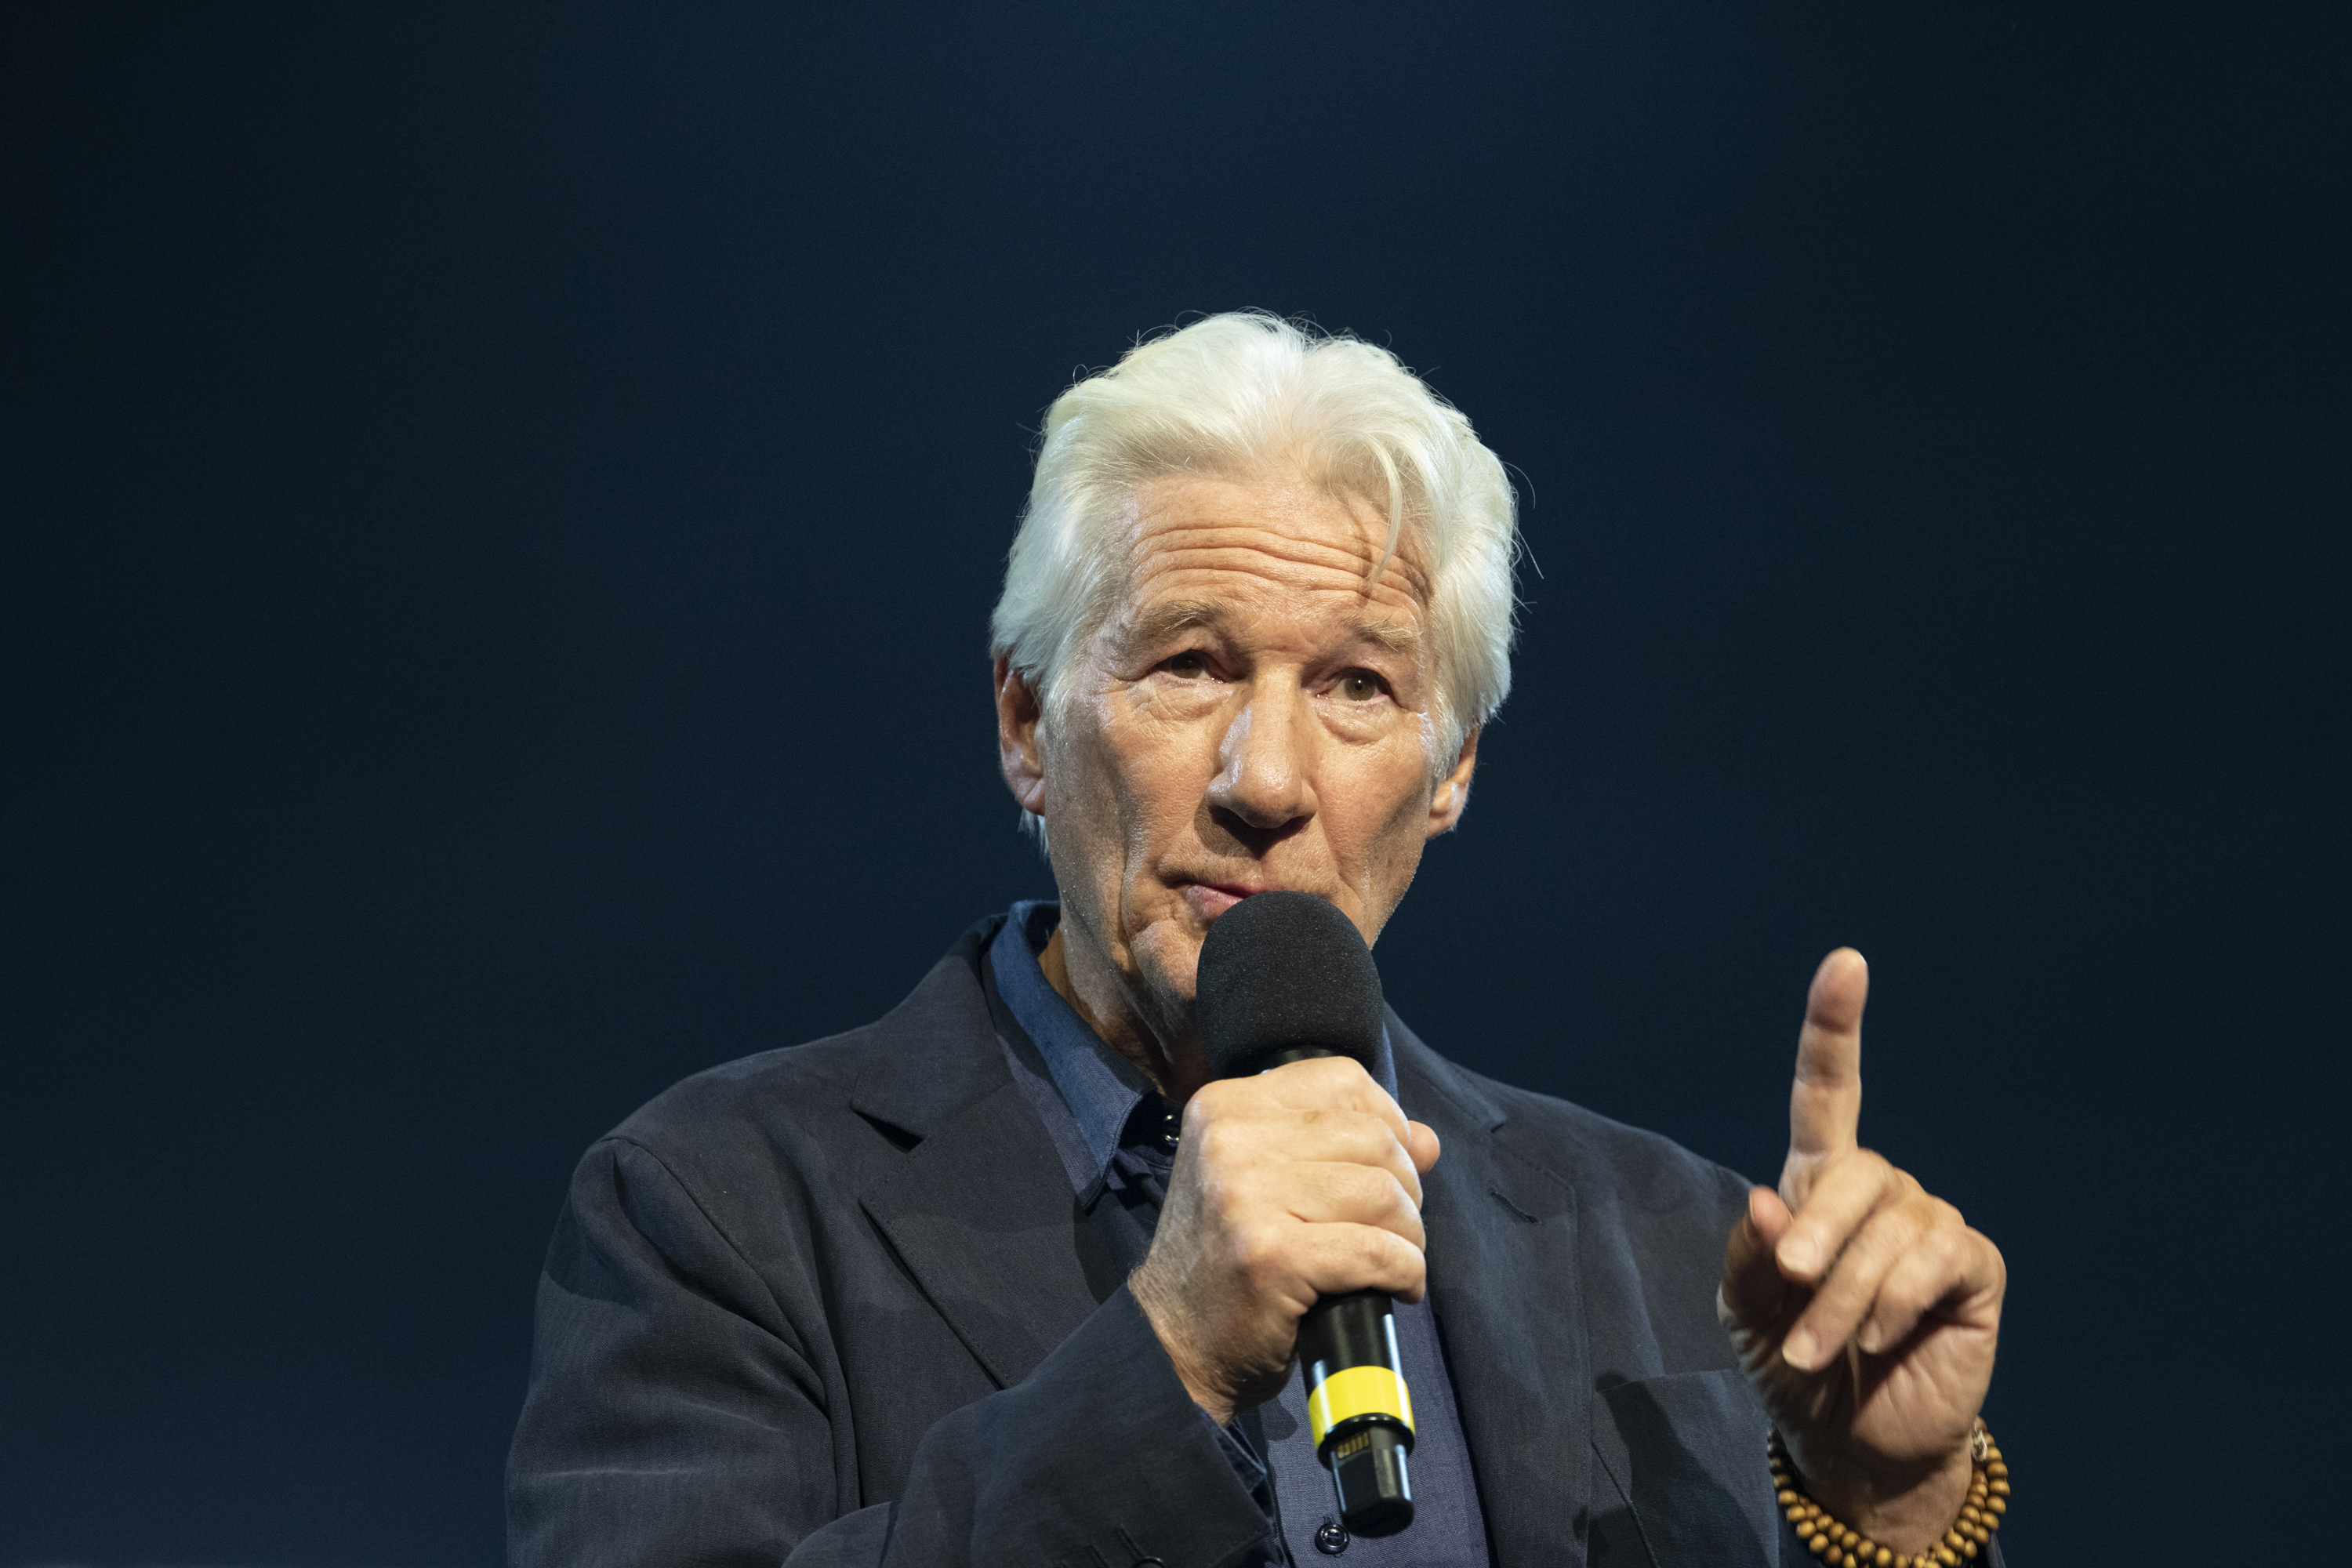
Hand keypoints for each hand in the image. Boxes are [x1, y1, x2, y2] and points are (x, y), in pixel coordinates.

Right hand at [1130, 1055, 1440, 1423]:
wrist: (1175, 1342)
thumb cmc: (1228, 1259)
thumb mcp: (1271, 1182)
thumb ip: (1344, 1148)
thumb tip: (1426, 1140)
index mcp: (1226, 1106)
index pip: (1345, 1081)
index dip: (1388, 1124)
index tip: (1386, 1170)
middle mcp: (1229, 1140)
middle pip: (1375, 1139)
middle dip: (1406, 1189)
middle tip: (1390, 1230)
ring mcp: (1245, 1196)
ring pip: (1384, 1193)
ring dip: (1409, 1236)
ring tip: (1391, 1261)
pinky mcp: (1268, 1256)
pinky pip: (1377, 1252)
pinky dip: (1405, 1273)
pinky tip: (1396, 1288)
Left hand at [1718, 950, 2005, 1553]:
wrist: (1852, 1439)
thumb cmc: (1793, 1362)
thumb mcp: (1748, 1313)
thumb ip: (1750, 1256)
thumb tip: (1767, 1199)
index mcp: (1817, 1184)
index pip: (1829, 1091)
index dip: (1836, 1026)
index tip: (1847, 964)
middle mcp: (1881, 1191)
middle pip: (1856, 1171)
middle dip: (1818, 1235)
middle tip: (1793, 1290)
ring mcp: (1932, 1225)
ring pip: (1890, 1230)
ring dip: (1847, 1297)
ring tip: (1825, 1348)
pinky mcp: (1972, 1269)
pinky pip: (1935, 1262)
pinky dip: (1895, 1304)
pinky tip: (1885, 1340)